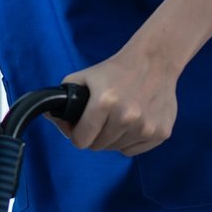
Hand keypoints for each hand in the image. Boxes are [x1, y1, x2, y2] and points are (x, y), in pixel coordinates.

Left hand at [58, 47, 178, 156]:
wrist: (154, 62)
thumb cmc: (116, 70)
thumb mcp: (84, 77)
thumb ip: (63, 98)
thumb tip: (50, 116)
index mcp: (105, 102)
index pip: (81, 140)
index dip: (76, 135)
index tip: (78, 128)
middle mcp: (127, 116)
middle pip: (98, 146)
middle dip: (94, 135)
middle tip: (99, 120)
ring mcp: (146, 126)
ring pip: (116, 149)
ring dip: (112, 138)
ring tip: (116, 117)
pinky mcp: (161, 133)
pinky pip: (133, 149)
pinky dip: (129, 140)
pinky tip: (132, 122)